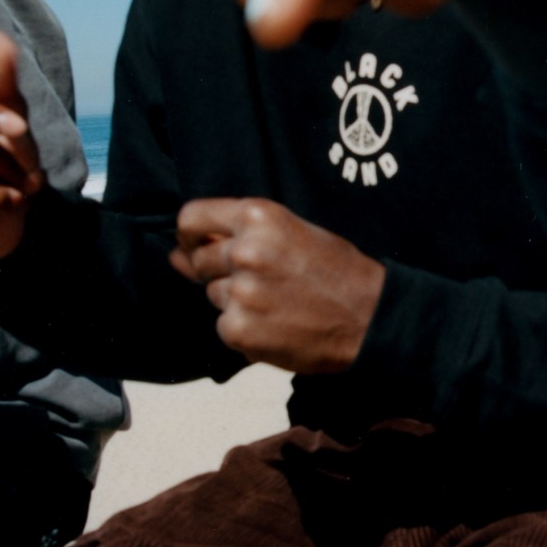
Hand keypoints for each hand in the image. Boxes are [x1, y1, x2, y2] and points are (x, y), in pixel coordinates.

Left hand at [169, 198, 386, 372]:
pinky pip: (224, 326)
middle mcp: (245, 250)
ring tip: (278, 304)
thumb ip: (237, 236)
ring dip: (235, 301)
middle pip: (200, 261)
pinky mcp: (239, 330)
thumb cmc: (336, 270)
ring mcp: (240, 292)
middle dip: (220, 272)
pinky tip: (278, 325)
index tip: (193, 246)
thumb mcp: (293, 232)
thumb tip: (175, 255)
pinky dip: (245, 329)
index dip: (189, 235)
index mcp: (258, 216)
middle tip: (260, 283)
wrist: (371, 317)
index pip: (191, 219)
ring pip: (213, 295)